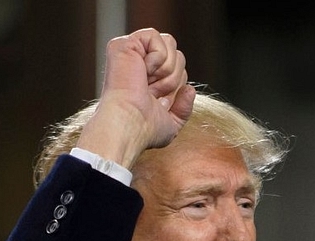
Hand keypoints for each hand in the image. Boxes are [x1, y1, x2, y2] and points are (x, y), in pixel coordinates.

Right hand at [77, 28, 195, 168]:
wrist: (130, 124)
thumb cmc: (145, 130)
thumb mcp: (172, 124)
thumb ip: (184, 108)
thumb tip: (190, 89)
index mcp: (148, 81)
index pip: (179, 70)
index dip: (177, 86)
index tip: (160, 101)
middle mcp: (139, 66)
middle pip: (178, 54)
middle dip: (174, 77)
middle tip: (155, 93)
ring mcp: (131, 54)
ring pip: (169, 42)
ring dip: (167, 69)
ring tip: (149, 83)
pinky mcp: (124, 44)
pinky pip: (155, 36)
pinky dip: (156, 57)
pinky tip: (143, 72)